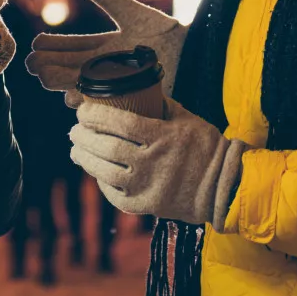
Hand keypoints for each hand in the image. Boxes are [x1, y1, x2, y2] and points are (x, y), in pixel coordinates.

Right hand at [26, 0, 187, 107]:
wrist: (191, 51)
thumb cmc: (165, 32)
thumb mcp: (133, 13)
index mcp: (105, 47)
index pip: (72, 47)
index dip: (53, 46)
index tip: (35, 44)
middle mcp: (105, 67)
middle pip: (69, 67)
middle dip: (48, 65)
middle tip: (31, 64)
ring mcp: (113, 82)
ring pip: (79, 84)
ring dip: (60, 82)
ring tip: (44, 77)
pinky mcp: (124, 95)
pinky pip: (99, 100)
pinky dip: (84, 98)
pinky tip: (72, 97)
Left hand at [69, 99, 246, 232]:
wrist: (222, 189)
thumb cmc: (205, 149)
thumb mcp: (187, 119)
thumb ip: (162, 105)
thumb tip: (138, 89)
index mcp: (163, 136)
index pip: (120, 123)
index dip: (95, 116)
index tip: (82, 111)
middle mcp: (153, 163)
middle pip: (107, 148)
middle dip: (84, 137)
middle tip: (74, 130)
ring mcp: (148, 187)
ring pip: (105, 173)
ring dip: (85, 159)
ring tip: (76, 149)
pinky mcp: (146, 206)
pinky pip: (114, 194)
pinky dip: (100, 182)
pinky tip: (94, 171)